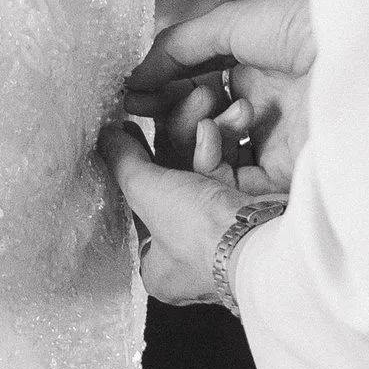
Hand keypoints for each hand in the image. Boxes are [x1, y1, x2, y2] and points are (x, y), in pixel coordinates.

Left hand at [102, 122, 273, 306]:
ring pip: (202, 169)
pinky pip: (228, 167)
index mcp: (160, 266)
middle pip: (173, 182)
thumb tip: (106, 139)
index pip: (139, 207)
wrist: (263, 239)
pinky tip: (215, 123)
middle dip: (172, 139)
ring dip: (201, 133)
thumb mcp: (146, 192)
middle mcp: (191, 252)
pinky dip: (221, 145)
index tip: (131, 132)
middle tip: (163, 106)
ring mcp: (223, 230)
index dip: (134, 166)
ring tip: (201, 102)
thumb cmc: (198, 234)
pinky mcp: (250, 208)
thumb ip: (123, 163)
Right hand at [124, 0, 314, 190]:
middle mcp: (268, 109)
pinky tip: (208, 135)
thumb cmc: (308, 26)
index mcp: (260, 69)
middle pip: (201, 125)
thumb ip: (180, 47)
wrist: (361, 54)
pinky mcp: (286, 177)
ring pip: (212, 156)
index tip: (134, 94)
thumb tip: (136, 77)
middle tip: (156, 105)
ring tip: (201, 111)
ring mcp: (277, 144)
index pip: (199, 87)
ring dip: (193, 135)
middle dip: (175, 115)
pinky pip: (233, 182)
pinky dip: (210, 163)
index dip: (166, 90)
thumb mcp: (234, 24)